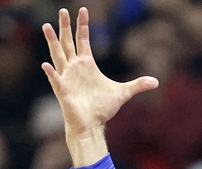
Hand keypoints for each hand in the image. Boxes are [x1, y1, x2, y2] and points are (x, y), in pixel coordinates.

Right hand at [41, 8, 157, 162]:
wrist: (91, 124)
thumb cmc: (102, 108)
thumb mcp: (123, 93)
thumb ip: (138, 85)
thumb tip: (156, 82)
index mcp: (86, 64)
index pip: (83, 40)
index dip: (83, 25)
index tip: (82, 10)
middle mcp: (74, 68)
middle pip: (68, 42)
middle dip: (65, 26)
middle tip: (63, 10)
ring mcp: (67, 78)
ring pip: (58, 55)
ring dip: (53, 42)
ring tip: (46, 26)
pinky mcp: (63, 91)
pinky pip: (56, 79)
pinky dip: (51, 73)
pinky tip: (46, 65)